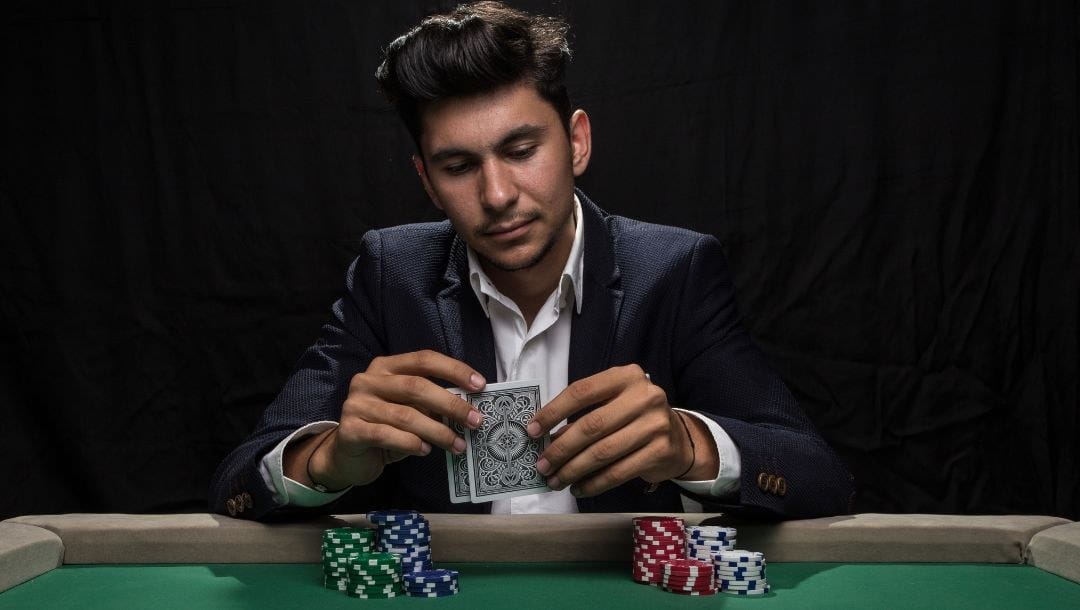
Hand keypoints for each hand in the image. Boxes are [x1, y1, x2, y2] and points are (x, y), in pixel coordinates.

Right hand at [286, 350, 485, 489]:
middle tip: (475, 421)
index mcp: (385, 367)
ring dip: (437, 431)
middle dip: (451, 404)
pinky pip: (387, 435)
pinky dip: (411, 443)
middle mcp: (368, 380)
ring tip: (458, 445)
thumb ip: (430, 404)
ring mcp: (356, 404)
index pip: (424, 359)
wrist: (346, 456)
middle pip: (417, 387)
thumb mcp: (409, 410)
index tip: (480, 385)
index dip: (453, 369)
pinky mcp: (350, 430)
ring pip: (405, 415)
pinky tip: (425, 451)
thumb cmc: (385, 428)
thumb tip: (468, 408)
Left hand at [527, 364, 716, 496]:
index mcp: (626, 377)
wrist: (679, 439)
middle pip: (591, 425)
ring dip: (573, 470)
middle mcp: (644, 396)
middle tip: (541, 465)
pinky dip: (594, 483)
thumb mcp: (612, 405)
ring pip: (602, 452)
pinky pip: (618, 472)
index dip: (553, 411)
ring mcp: (655, 424)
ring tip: (555, 480)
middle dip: (561, 449)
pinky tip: (579, 488)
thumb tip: (545, 438)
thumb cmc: (634, 418)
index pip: (582, 391)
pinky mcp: (661, 451)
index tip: (531, 430)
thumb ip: (583, 415)